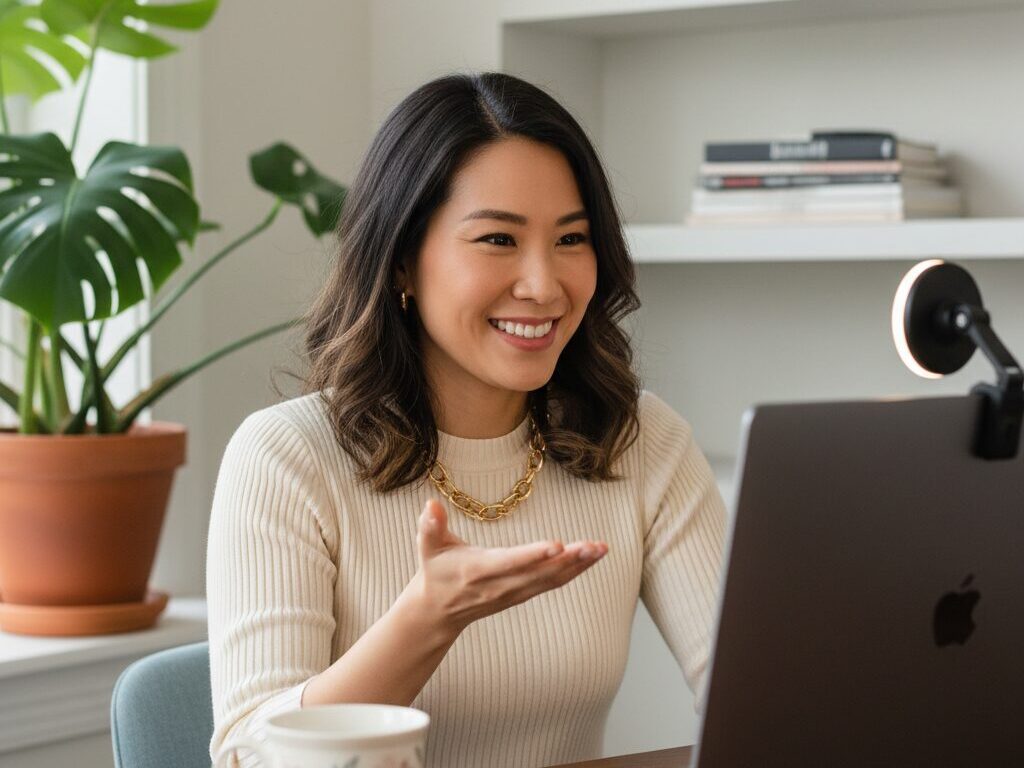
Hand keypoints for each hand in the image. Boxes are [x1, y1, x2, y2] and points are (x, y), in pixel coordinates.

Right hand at [405, 499, 607, 634]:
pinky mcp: (523, 594)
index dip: (533, 555)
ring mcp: (514, 593)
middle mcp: (500, 585)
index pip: (510, 562)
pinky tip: (592, 558)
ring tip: (601, 548)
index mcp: (478, 570)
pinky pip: (553, 583)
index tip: (556, 545)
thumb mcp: (426, 546)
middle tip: (593, 546)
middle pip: (539, 573)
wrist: (437, 610)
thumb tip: (430, 504)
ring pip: (551, 580)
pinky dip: (575, 571)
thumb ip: (430, 526)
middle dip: (568, 560)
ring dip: (579, 565)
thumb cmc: (435, 570)